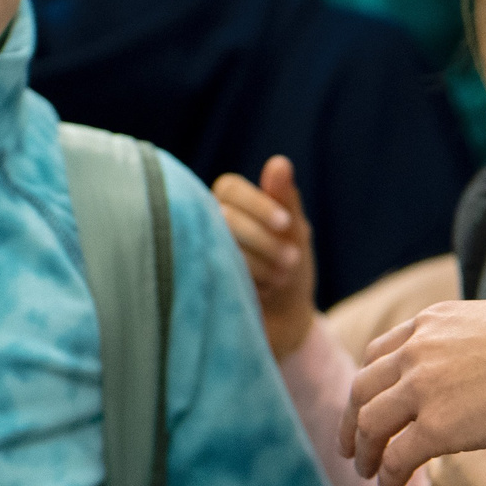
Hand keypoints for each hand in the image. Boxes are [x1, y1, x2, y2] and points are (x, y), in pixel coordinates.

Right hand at [213, 156, 316, 358]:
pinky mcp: (191, 283)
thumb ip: (284, 199)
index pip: (230, 188)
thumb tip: (279, 161)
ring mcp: (195, 253)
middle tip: (290, 263)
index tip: (286, 225)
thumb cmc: (288, 270)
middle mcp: (204, 224)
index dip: (258, 204)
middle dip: (263, 239)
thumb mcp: (294, 234)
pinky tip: (256, 293)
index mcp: (228, 205)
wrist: (283, 324)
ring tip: (277, 281)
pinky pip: (204, 273)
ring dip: (255, 263)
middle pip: (224, 216)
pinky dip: (238, 282)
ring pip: (214, 242)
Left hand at [348, 299, 485, 485]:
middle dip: (351, 421)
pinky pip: (395, 459)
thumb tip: (480, 357)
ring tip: (366, 474)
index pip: (378, 353)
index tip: (365, 405)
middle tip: (349, 447)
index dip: (367, 384)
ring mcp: (422, 389)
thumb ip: (469, 341)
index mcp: (430, 324)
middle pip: (362, 389)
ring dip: (364, 453)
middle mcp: (416, 352)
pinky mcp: (436, 428)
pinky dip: (386, 478)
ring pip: (370, 426)